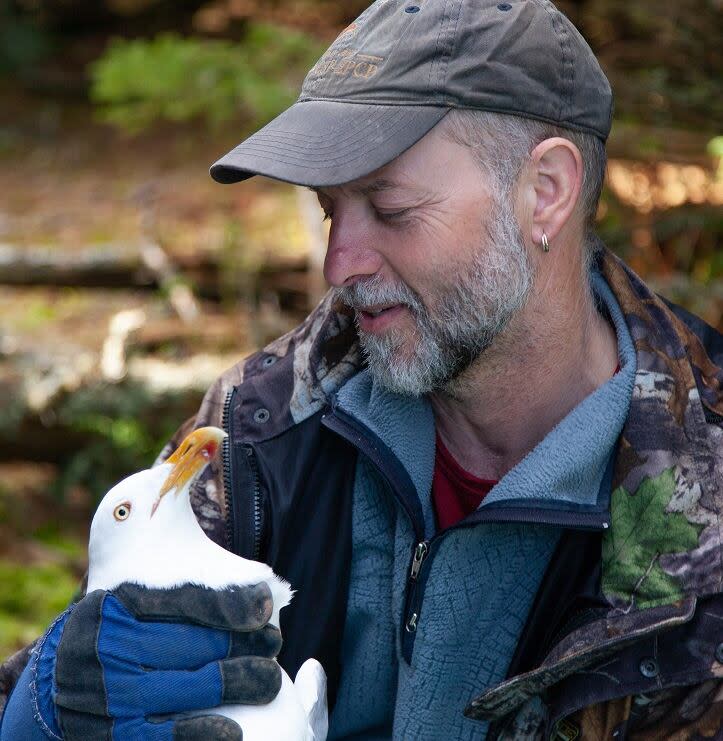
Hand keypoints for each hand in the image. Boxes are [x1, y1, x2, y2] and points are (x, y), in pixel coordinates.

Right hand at [0, 582, 281, 739]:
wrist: (49, 693)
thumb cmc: (107, 636)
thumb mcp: (123, 601)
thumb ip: (168, 590)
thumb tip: (239, 581)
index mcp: (116, 604)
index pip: (189, 601)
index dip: (234, 605)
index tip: (264, 608)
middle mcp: (111, 648)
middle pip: (200, 645)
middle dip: (247, 644)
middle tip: (274, 642)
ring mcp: (112, 697)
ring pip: (197, 689)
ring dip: (243, 682)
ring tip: (269, 677)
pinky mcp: (115, 737)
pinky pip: (173, 736)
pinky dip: (209, 733)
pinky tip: (235, 728)